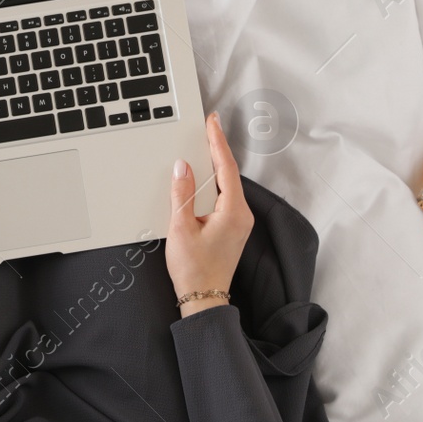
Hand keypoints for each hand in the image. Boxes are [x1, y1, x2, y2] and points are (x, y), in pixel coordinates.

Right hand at [166, 113, 253, 316]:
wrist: (203, 299)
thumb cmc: (193, 270)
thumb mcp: (180, 227)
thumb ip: (181, 194)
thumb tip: (182, 167)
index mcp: (233, 211)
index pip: (226, 167)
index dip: (218, 141)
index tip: (212, 122)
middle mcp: (242, 214)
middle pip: (229, 173)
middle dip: (217, 149)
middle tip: (208, 126)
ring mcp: (239, 222)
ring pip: (227, 184)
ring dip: (215, 165)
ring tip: (204, 145)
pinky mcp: (232, 228)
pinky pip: (224, 196)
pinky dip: (214, 182)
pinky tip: (203, 177)